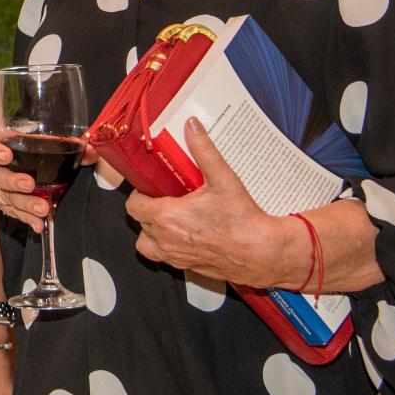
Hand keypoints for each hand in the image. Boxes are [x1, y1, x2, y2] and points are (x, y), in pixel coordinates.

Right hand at [0, 130, 102, 233]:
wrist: (10, 162)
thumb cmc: (23, 149)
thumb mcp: (36, 142)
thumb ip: (64, 144)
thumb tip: (91, 151)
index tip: (7, 155)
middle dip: (13, 181)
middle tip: (29, 184)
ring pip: (6, 198)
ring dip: (25, 204)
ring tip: (42, 208)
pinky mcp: (3, 205)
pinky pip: (14, 213)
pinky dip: (27, 218)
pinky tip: (38, 224)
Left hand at [123, 119, 298, 286]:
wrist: (261, 252)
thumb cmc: (242, 221)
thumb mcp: (222, 178)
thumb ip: (203, 149)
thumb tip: (192, 127)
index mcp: (167, 217)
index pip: (133, 205)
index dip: (140, 194)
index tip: (152, 188)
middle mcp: (166, 239)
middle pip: (139, 222)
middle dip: (148, 209)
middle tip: (165, 197)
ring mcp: (175, 256)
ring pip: (146, 244)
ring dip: (152, 232)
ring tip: (169, 218)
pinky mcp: (186, 267)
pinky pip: (164, 258)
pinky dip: (167, 247)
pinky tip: (184, 234)